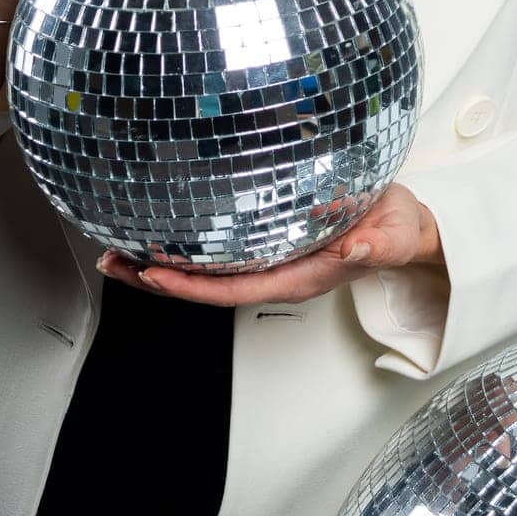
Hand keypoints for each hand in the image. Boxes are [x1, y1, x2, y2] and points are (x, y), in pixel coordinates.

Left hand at [96, 182, 442, 306]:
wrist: (402, 225)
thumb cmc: (395, 231)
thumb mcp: (393, 236)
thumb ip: (376, 247)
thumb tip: (353, 251)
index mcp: (299, 277)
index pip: (234, 290)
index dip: (192, 286)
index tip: (156, 273)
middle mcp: (276, 272)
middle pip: (206, 287)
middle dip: (158, 279)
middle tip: (114, 262)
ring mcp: (269, 259)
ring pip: (205, 271)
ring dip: (161, 265)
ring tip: (119, 253)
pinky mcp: (267, 239)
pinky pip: (218, 250)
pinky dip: (184, 244)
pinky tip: (159, 233)